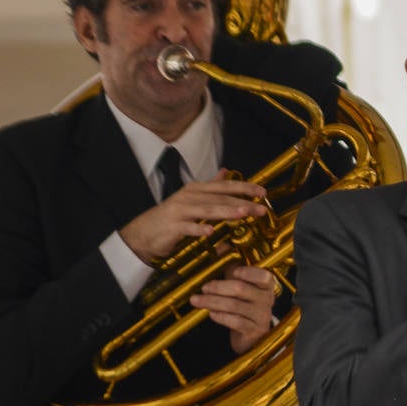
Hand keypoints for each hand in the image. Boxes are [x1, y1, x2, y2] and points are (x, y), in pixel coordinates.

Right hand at [119, 174, 267, 264]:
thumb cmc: (171, 216)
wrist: (143, 233)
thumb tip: (226, 172)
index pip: (225, 186)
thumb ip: (211, 186)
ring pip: (207, 210)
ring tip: (243, 213)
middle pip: (220, 198)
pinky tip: (211, 231)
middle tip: (261, 208)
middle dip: (242, 202)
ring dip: (226, 211)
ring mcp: (180, 211)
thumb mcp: (192, 198)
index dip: (245, 188)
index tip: (262, 192)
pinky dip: (199, 229)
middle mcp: (189, 197)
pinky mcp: (172, 227)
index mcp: (196, 189)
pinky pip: (188, 228)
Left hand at [191, 265, 276, 354]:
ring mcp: (261, 316)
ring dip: (212, 302)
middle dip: (218, 287)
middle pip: (241, 289)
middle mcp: (267, 299)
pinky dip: (221, 317)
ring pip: (234, 306)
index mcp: (266, 285)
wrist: (252, 333)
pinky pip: (236, 322)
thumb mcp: (241, 282)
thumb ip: (233, 264)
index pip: (263, 276)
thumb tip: (221, 245)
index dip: (249, 272)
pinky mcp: (254, 330)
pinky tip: (211, 314)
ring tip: (197, 300)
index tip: (234, 271)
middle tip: (204, 287)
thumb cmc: (245, 304)